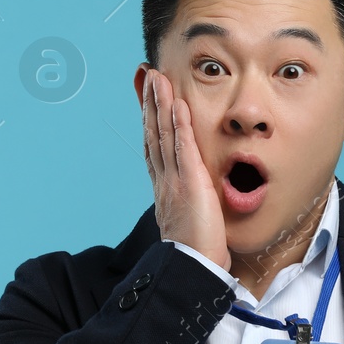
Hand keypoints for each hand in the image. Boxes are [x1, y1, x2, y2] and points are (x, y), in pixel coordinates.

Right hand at [141, 68, 228, 270]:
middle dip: (150, 102)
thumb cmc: (196, 251)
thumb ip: (191, 205)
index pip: (155, 146)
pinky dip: (179, 123)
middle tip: (147, 75)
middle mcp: (164, 179)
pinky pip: (183, 146)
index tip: (148, 99)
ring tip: (157, 77)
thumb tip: (194, 200)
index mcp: (165, 187)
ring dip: (160, 103)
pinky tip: (177, 103)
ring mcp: (174, 179)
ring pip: (163, 133)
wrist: (192, 267)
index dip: (150, 120)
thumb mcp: (191, 220)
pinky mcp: (189, 181)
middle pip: (154, 132)